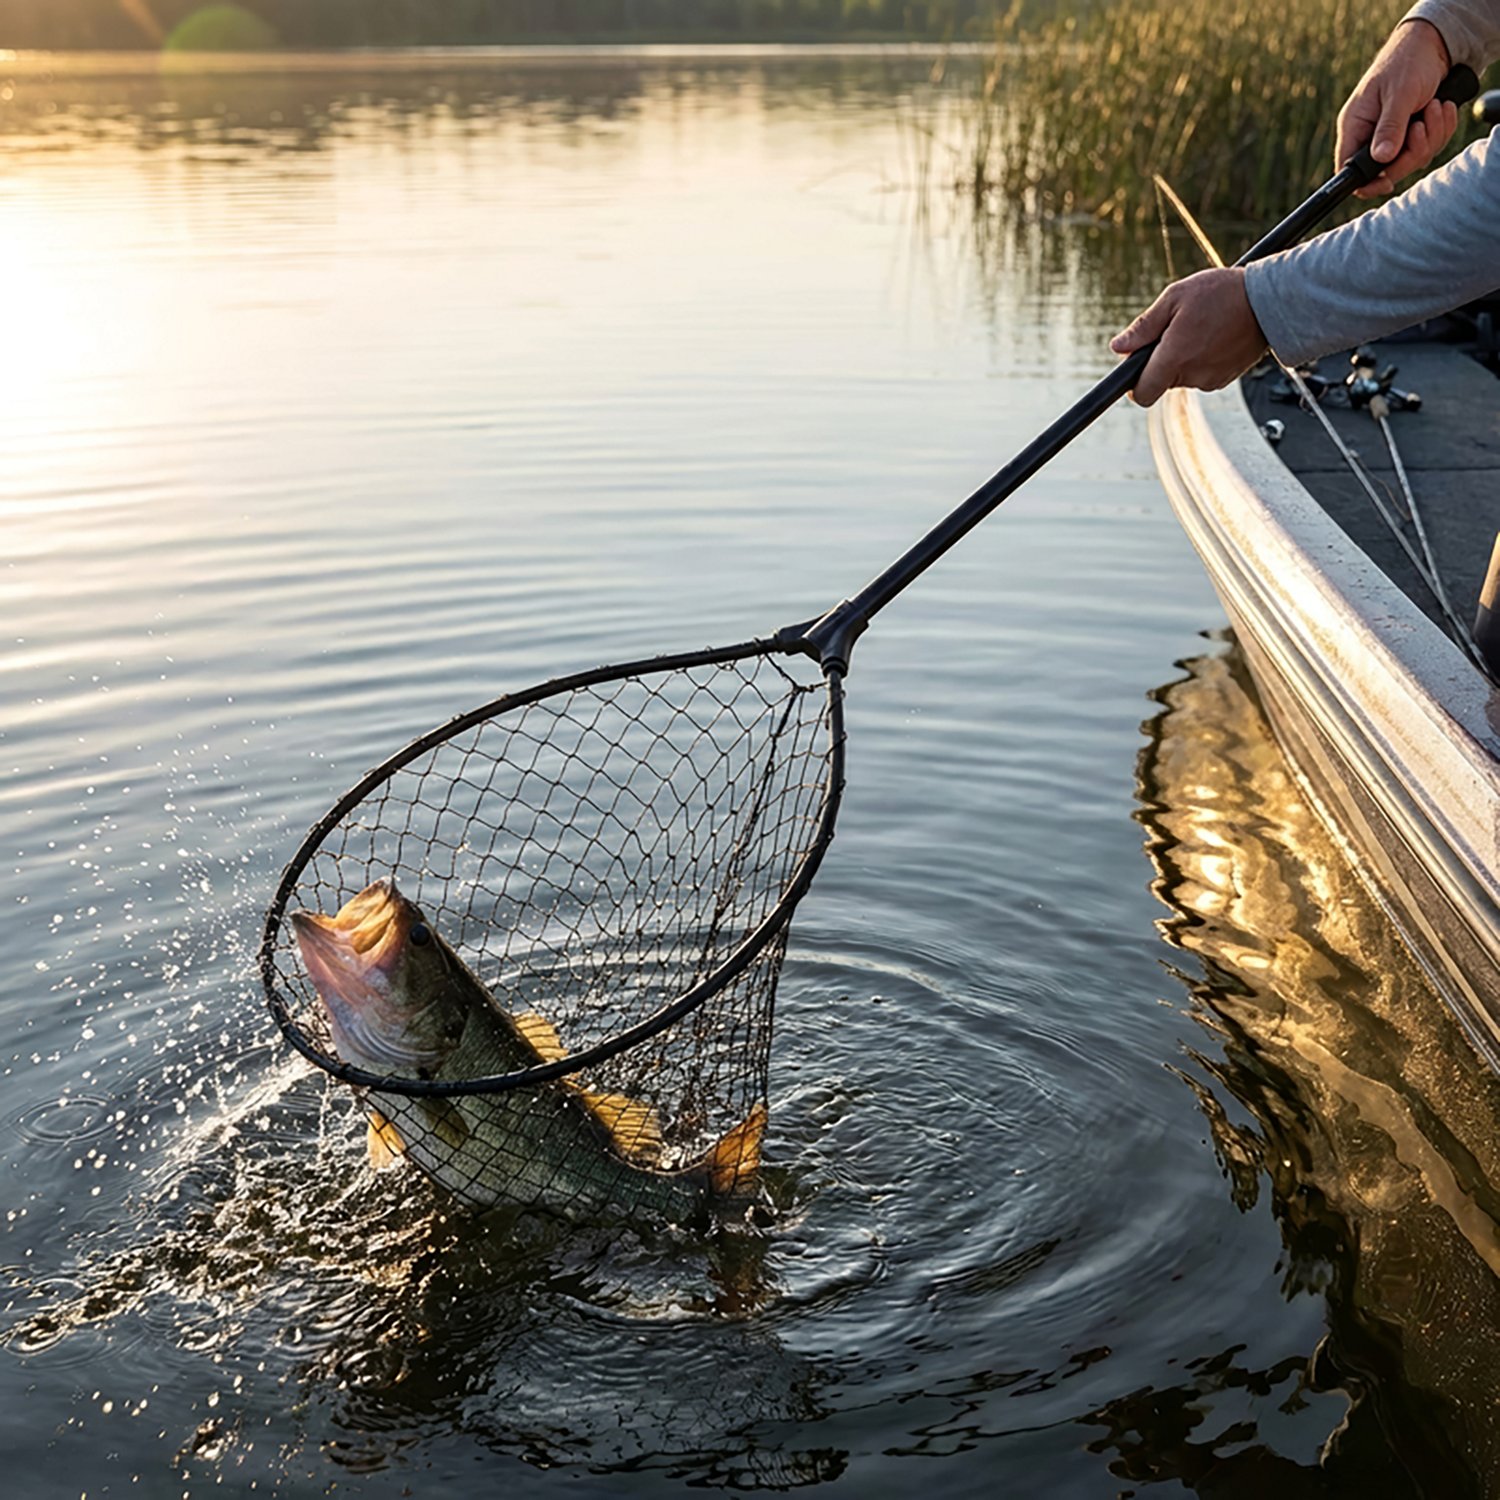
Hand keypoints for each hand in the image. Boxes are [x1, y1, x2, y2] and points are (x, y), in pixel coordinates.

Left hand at [1109, 268, 1266, 407]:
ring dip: (1183, 358)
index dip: (1134, 385)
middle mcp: (1191, 376)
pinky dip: (1202, 359)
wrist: (1269, 300)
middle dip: (1161, 360)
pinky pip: (1202, 375)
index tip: (1136, 367)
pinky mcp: (1226, 379)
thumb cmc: (1221, 293)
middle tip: (1176, 329)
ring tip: (1200, 327)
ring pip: (1182, 377)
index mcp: (1174, 358)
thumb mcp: (1174, 298)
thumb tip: (1117, 347)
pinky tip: (1214, 335)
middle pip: (1161, 382)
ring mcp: (1211, 380)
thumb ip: (1143, 327)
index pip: (1142, 394)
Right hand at [1336, 19, 1457, 198]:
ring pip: (1412, 160)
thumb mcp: (1399, 93)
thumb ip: (1389, 127)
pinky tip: (1442, 108)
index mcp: (1355, 126)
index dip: (1366, 183)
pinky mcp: (1412, 134)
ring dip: (1432, 136)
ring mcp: (1392, 137)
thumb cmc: (1407, 62)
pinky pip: (1428, 148)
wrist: (1431, 45)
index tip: (1387, 183)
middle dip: (1413, 152)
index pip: (1348, 169)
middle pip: (1387, 171)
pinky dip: (1441, 130)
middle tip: (1423, 125)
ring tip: (1436, 107)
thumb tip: (1381, 159)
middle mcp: (1370, 136)